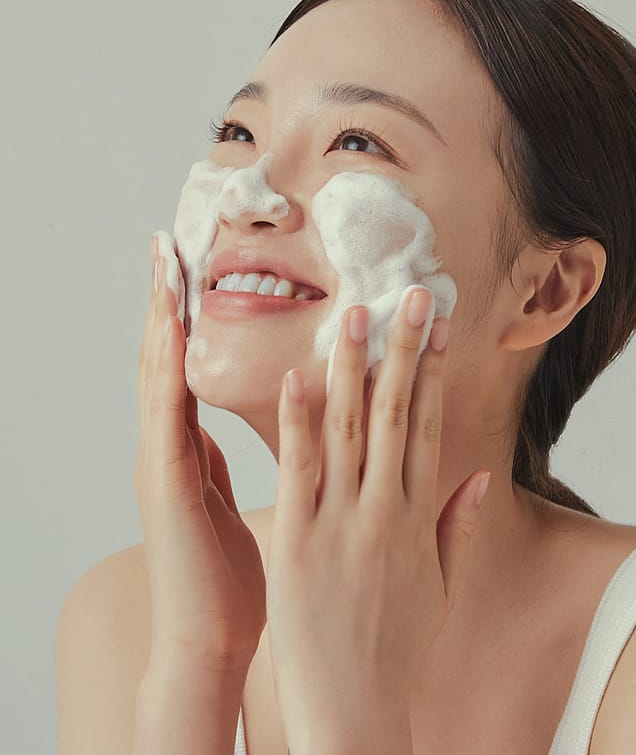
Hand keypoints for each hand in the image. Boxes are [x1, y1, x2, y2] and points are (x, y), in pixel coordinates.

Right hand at [134, 234, 265, 671]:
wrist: (209, 641)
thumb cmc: (228, 574)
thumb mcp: (228, 497)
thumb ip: (218, 457)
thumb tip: (224, 422)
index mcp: (189, 448)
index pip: (184, 366)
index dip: (183, 314)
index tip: (189, 264)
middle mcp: (169, 448)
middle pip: (165, 358)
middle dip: (164, 300)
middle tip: (165, 242)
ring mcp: (162, 466)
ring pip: (159, 377)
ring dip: (160, 320)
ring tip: (162, 267)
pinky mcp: (168, 489)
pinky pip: (167, 420)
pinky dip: (166, 374)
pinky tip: (170, 336)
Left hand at [265, 287, 490, 742]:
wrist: (352, 703)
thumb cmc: (397, 644)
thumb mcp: (442, 585)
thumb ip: (460, 525)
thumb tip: (483, 475)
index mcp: (419, 516)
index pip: (432, 426)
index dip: (435, 372)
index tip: (438, 328)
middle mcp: (385, 510)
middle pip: (398, 414)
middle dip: (404, 350)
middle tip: (409, 296)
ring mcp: (340, 524)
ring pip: (350, 430)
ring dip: (353, 369)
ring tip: (355, 316)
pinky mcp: (295, 541)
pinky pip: (299, 472)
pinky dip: (299, 423)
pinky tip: (300, 379)